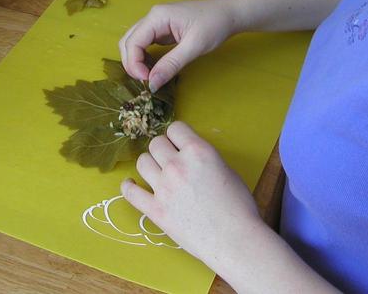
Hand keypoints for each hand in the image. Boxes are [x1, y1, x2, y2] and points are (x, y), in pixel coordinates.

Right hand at [119, 0, 236, 90]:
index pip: (133, 42)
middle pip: (128, 41)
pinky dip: (144, 57)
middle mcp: (152, 17)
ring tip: (148, 76)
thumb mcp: (194, 46)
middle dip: (131, 63)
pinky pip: (145, 43)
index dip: (134, 64)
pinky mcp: (162, 29)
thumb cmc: (215, 25)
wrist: (230, 13)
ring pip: (134, 42)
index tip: (146, 81)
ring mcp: (157, 22)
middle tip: (145, 81)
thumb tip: (152, 84)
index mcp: (157, 17)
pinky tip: (153, 68)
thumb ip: (171, 64)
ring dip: (136, 60)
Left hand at [121, 121, 262, 262]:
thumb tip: (190, 157)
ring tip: (156, 171)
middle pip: (156, 143)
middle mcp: (177, 165)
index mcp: (198, 151)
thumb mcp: (226, 169)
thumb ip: (204, 158)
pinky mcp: (155, 210)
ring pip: (142, 161)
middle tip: (170, 159)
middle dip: (163, 149)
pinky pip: (130, 192)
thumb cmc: (239, 207)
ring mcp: (163, 187)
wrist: (235, 240)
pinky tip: (131, 184)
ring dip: (150, 164)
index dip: (177, 135)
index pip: (175, 128)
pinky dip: (129, 187)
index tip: (179, 143)